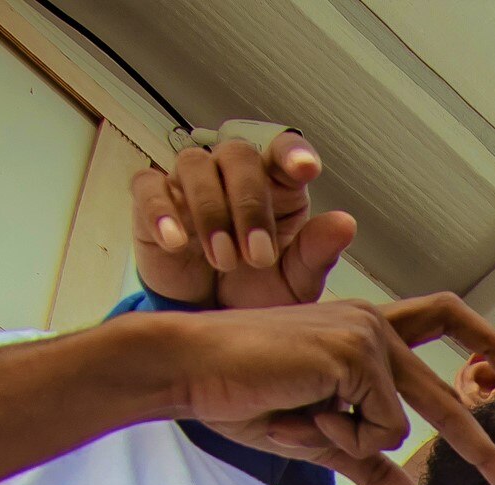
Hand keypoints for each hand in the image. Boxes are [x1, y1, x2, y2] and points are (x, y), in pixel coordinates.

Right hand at [132, 126, 353, 307]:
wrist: (210, 323)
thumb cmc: (256, 294)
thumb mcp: (293, 283)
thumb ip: (317, 254)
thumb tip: (346, 223)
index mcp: (276, 187)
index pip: (284, 150)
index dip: (293, 153)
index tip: (306, 169)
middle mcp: (232, 176)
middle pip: (238, 154)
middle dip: (249, 204)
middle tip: (257, 258)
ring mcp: (190, 185)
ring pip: (194, 165)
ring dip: (211, 212)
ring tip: (222, 261)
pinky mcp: (152, 202)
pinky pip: (148, 187)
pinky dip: (160, 212)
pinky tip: (176, 243)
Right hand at [147, 299, 494, 484]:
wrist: (186, 366)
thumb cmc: (241, 394)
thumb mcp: (320, 438)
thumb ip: (375, 471)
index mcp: (365, 326)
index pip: (443, 318)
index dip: (487, 341)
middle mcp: (373, 323)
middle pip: (448, 394)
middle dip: (482, 452)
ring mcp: (367, 335)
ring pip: (397, 426)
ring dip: (345, 442)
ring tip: (293, 416)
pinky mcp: (356, 355)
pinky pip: (374, 429)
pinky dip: (336, 437)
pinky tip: (294, 408)